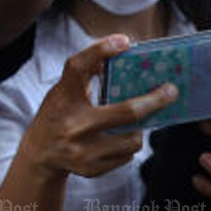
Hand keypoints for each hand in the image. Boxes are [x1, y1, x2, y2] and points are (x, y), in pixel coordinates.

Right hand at [18, 36, 176, 181]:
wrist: (40, 155)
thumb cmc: (57, 116)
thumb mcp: (64, 92)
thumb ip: (87, 74)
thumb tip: (119, 51)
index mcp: (62, 99)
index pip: (78, 68)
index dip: (100, 50)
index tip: (124, 41)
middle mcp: (72, 125)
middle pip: (126, 111)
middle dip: (155, 100)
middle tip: (171, 91)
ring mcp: (83, 150)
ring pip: (133, 138)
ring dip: (138, 128)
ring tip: (132, 123)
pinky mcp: (92, 169)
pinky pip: (126, 155)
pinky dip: (126, 144)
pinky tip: (116, 140)